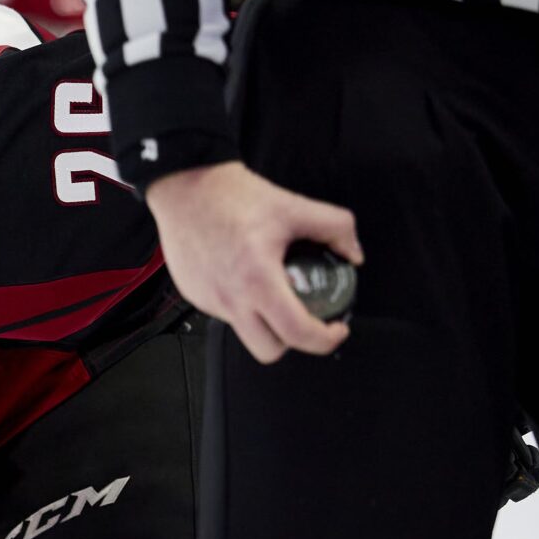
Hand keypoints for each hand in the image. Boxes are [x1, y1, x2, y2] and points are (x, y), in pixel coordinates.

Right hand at [145, 161, 363, 362]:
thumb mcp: (294, 207)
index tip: (336, 328)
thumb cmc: (231, 197)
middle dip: (292, 341)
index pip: (297, 333)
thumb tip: (352, 254)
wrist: (186, 187)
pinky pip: (225, 313)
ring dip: (264, 322)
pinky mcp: (194, 295)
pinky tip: (243, 276)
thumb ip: (337, 227)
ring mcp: (209, 300)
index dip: (326, 339)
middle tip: (304, 319)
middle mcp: (230, 298)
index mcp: (258, 280)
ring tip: (272, 291)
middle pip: (268, 350)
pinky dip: (241, 303)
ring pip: (245, 332)